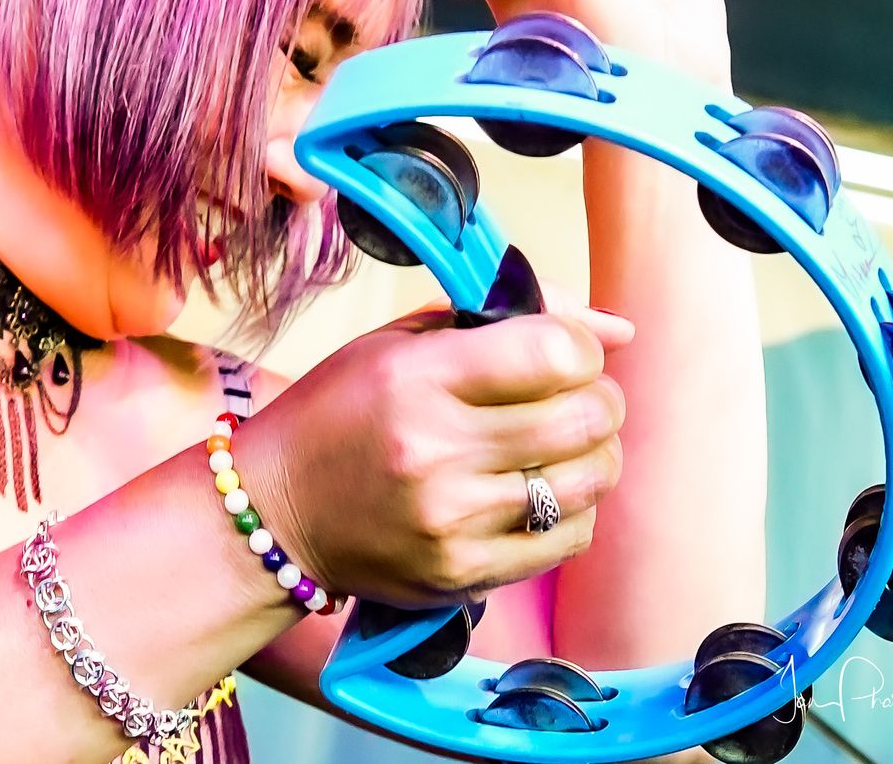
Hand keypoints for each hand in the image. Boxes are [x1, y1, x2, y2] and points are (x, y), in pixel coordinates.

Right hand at [233, 306, 628, 607]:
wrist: (273, 511)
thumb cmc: (340, 412)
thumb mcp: (402, 341)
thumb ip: (507, 318)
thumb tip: (618, 330)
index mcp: (418, 378)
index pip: (557, 354)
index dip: (581, 349)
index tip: (564, 355)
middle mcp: (436, 450)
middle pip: (586, 418)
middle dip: (599, 400)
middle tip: (576, 399)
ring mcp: (452, 520)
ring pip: (589, 481)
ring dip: (594, 456)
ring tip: (560, 446)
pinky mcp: (462, 574)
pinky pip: (569, 539)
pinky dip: (573, 510)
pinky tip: (539, 493)